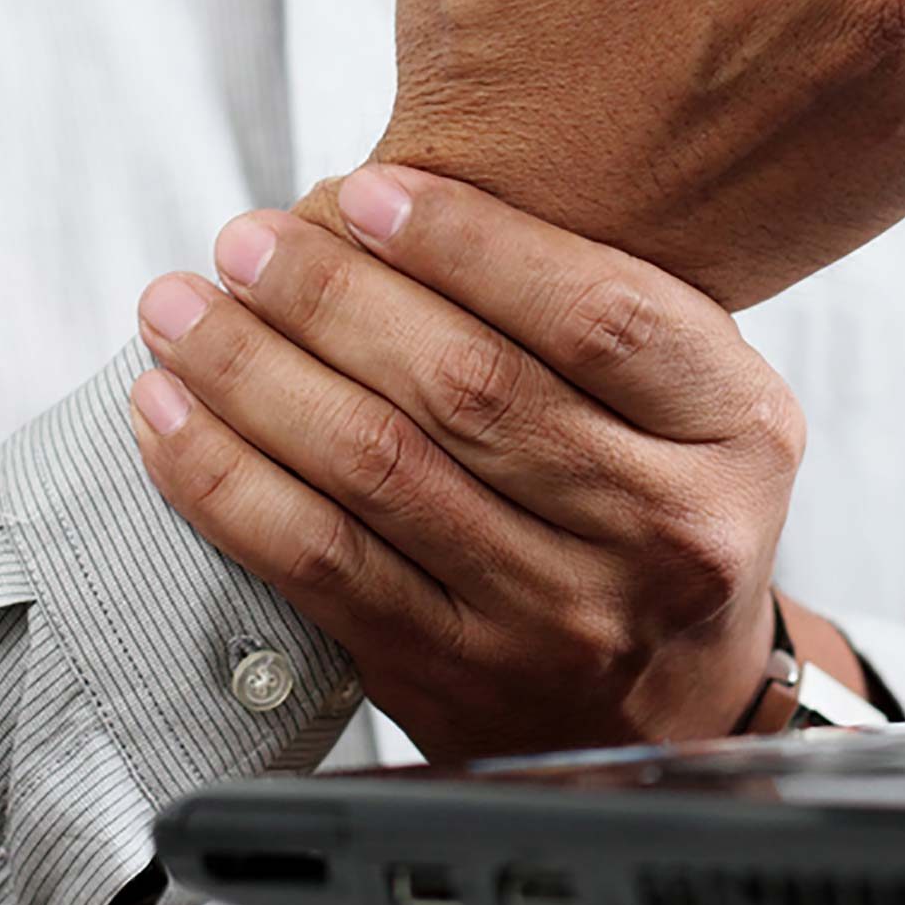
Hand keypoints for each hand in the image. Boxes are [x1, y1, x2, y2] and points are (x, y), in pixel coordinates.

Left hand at [125, 166, 808, 761]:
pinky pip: (316, 563)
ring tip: (181, 312)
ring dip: (252, 376)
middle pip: (471, 387)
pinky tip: (168, 418)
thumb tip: (384, 197)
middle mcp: (664, 530)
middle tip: (244, 240)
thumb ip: (591, 310)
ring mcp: (558, 617)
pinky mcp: (455, 677)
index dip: (470, 243)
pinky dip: (224, 480)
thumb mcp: (695, 403)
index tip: (364, 191)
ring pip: (377, 469)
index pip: (600, 317)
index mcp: (737, 432)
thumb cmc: (655, 506)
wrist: (668, 713)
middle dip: (330, 297)